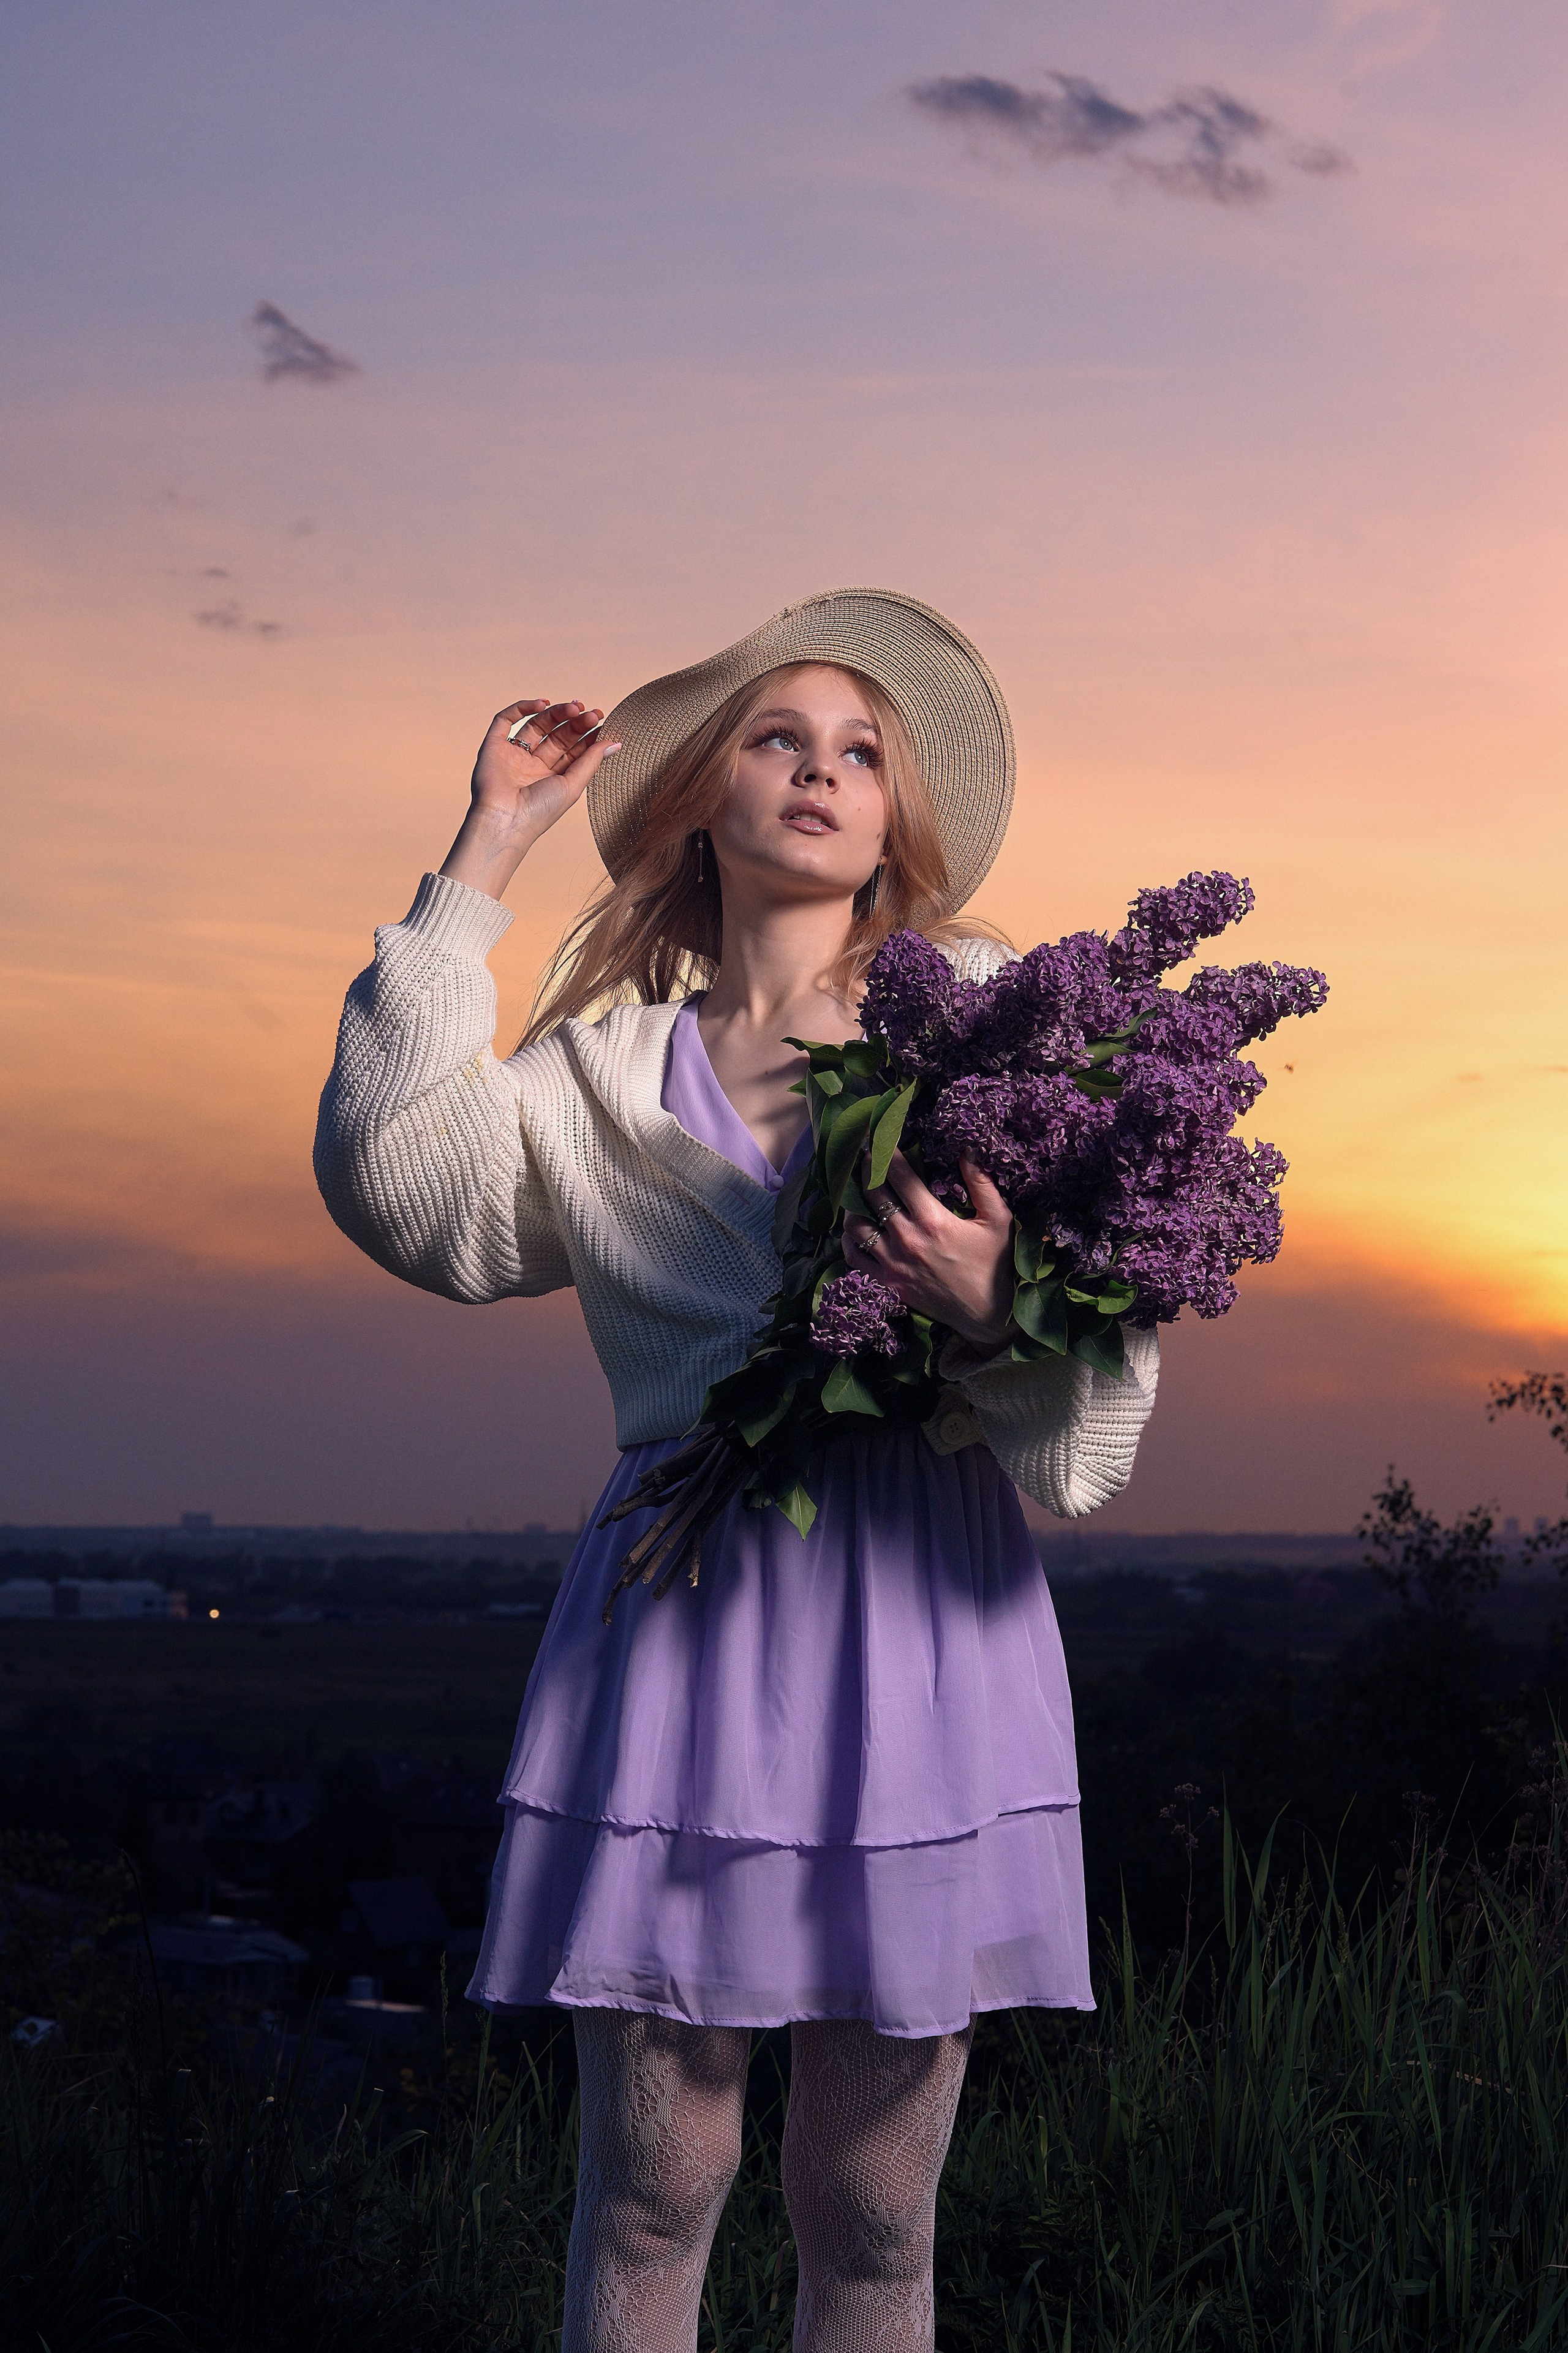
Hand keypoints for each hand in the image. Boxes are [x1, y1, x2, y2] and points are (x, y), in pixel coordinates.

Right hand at [440, 697, 620, 898]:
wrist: (504, 821)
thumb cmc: (539, 812)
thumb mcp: (573, 785)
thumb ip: (592, 761)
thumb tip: (615, 742)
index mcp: (553, 777)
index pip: (573, 749)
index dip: (587, 734)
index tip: (600, 720)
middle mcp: (533, 765)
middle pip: (557, 734)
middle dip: (574, 722)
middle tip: (590, 713)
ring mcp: (513, 754)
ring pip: (536, 724)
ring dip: (555, 712)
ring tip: (574, 707)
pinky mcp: (493, 745)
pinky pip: (506, 720)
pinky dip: (522, 707)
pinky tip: (542, 703)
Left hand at [842, 1151, 1014, 1352]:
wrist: (988, 1316)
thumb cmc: (996, 1266)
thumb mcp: (999, 1221)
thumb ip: (982, 1184)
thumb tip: (966, 1150)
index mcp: (934, 1221)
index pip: (899, 1177)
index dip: (886, 1153)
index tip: (880, 1140)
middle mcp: (907, 1240)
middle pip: (873, 1195)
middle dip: (866, 1170)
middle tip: (866, 1157)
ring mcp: (893, 1263)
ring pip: (856, 1225)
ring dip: (855, 1205)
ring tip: (860, 1192)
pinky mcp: (888, 1282)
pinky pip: (854, 1256)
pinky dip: (850, 1239)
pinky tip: (857, 1228)